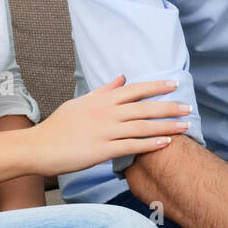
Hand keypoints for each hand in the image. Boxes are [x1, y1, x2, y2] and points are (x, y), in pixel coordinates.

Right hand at [28, 75, 192, 177]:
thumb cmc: (59, 126)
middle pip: (144, 107)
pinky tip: (166, 143)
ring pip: (142, 126)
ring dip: (166, 126)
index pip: (135, 89)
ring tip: (185, 126)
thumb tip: (121, 78)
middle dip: (169, 107)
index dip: (156, 86)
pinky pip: (132, 146)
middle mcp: (106, 113)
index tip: (174, 84)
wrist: (38, 146)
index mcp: (101, 100)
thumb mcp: (80, 103)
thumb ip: (103, 91)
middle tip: (188, 108)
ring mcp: (105, 131)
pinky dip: (150, 144)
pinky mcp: (102, 150)